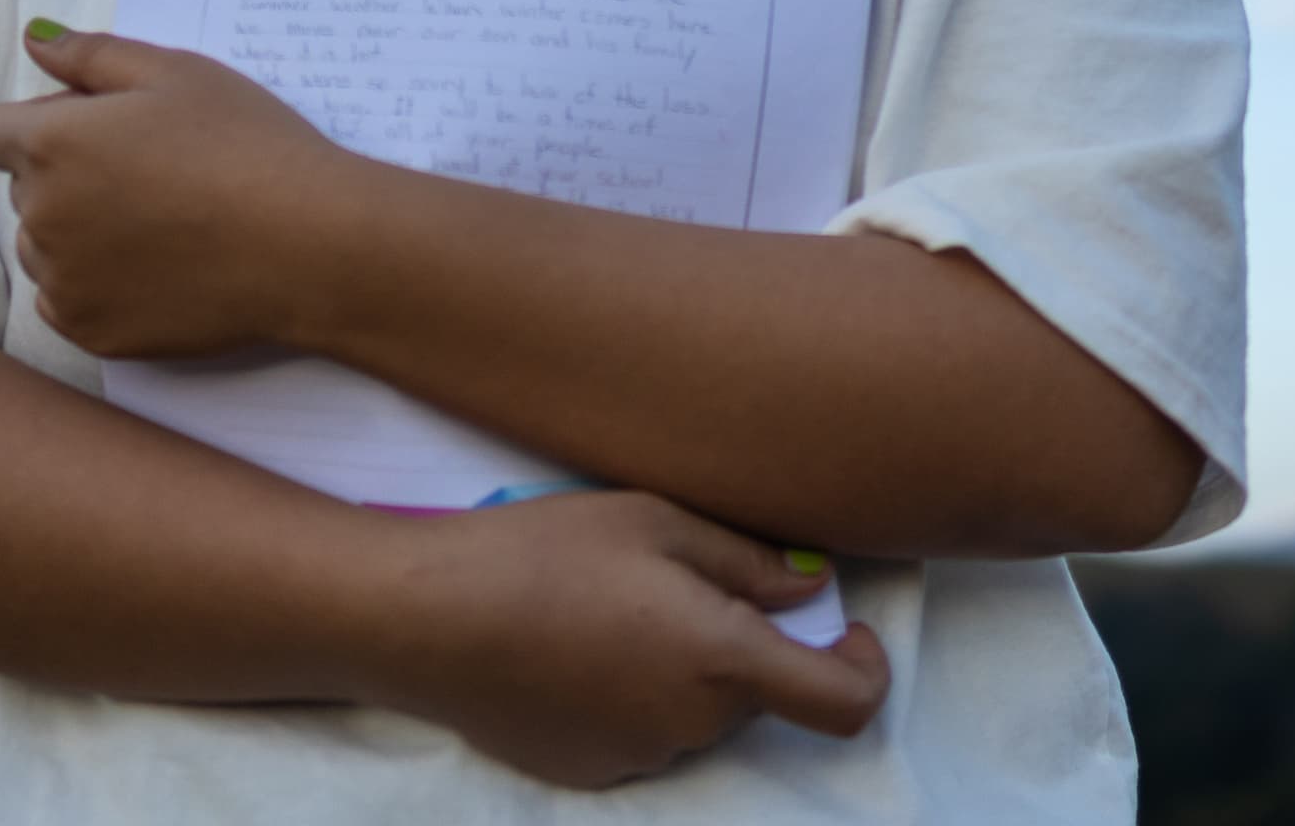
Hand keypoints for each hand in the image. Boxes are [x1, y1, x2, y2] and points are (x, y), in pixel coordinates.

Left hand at [0, 24, 361, 359]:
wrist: (306, 244)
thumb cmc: (246, 144)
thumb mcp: (176, 73)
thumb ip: (91, 55)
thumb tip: (33, 41)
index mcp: (52, 144)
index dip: (44, 124)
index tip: (104, 131)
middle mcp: (41, 216)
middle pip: (26, 189)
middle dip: (67, 176)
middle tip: (149, 171)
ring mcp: (63, 281)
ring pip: (45, 248)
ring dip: (77, 233)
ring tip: (157, 223)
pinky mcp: (90, 331)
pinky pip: (66, 301)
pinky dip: (97, 286)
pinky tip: (157, 267)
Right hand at [361, 488, 887, 788]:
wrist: (428, 619)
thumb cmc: (546, 551)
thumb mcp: (658, 521)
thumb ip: (750, 561)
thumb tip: (813, 588)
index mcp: (723, 661)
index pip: (844, 703)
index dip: (865, 669)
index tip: (846, 630)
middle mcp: (692, 726)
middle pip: (756, 695)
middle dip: (743, 643)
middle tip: (680, 576)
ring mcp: (637, 758)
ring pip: (697, 712)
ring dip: (685, 668)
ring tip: (613, 604)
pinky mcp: (588, 772)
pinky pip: (642, 732)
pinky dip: (634, 694)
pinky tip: (578, 645)